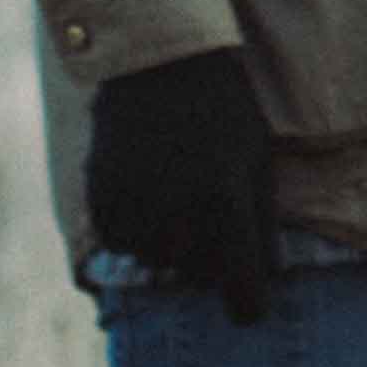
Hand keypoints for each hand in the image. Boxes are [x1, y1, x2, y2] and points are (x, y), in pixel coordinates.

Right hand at [80, 46, 278, 325]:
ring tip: (176, 188)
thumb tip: (267, 285)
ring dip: (169, 240)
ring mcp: (133, 206)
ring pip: (156, 262)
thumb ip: (262, 227)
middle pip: (197, 278)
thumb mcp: (257, 159)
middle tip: (210, 205)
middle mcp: (175, 210)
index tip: (247, 300)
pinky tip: (144, 184)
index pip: (243, 295)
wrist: (158, 62)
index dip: (247, 304)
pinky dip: (134, 226)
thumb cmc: (222, 111)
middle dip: (208, 256)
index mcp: (226, 200)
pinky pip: (120, 243)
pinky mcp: (99, 199)